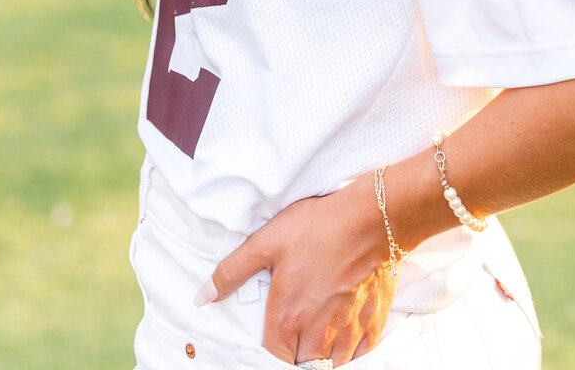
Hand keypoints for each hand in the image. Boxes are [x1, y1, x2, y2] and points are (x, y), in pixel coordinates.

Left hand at [198, 177, 394, 364]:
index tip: (274, 336)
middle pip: (301, 364)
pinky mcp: (371, 327)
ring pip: (330, 364)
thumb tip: (203, 297)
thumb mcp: (268, 241)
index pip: (273, 360)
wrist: (371, 219)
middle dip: (296, 349)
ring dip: (321, 351)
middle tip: (297, 322)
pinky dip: (347, 347)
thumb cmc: (319, 227)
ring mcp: (347, 334)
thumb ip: (232, 272)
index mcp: (288, 320)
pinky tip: (343, 325)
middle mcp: (317, 335)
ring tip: (318, 324)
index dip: (271, 350)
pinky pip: (356, 355)